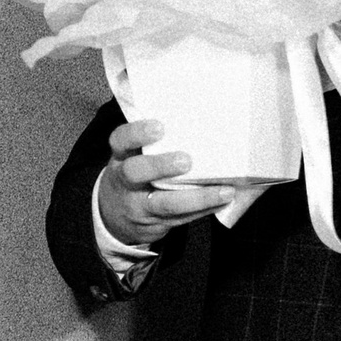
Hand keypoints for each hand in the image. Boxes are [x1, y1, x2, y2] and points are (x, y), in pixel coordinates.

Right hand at [98, 118, 240, 247]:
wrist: (116, 215)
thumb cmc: (137, 172)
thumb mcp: (135, 154)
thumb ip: (156, 141)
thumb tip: (201, 118)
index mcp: (121, 156)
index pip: (121, 141)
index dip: (137, 133)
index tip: (160, 127)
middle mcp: (125, 181)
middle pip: (135, 172)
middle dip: (160, 166)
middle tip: (186, 160)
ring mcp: (139, 205)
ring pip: (164, 204)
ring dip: (197, 198)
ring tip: (224, 191)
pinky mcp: (156, 223)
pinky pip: (181, 218)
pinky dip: (205, 210)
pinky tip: (224, 201)